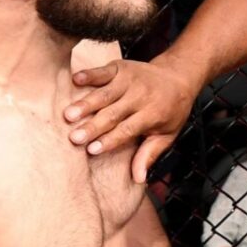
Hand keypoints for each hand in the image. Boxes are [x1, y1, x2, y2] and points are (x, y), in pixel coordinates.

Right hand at [63, 59, 196, 181]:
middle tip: (74, 137)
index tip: (92, 150)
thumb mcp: (167, 134)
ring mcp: (129, 80)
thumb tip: (138, 179)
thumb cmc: (170, 110)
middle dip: (93, 126)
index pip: (128, 129)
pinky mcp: (121, 68)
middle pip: (113, 113)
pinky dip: (90, 75)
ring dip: (86, 104)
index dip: (110, 140)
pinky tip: (76, 80)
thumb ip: (149, 154)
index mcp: (152, 113)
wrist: (178, 76)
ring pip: (105, 94)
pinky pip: (103, 71)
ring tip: (68, 115)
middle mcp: (140, 96)